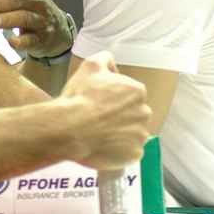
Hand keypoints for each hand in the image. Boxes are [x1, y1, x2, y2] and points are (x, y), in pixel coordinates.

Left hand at [0, 0, 71, 56]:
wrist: (56, 30)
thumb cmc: (25, 8)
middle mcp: (36, 0)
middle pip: (15, 0)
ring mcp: (42, 19)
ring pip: (25, 18)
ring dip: (7, 20)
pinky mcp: (44, 38)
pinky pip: (33, 39)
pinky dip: (23, 41)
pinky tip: (11, 42)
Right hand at [59, 51, 150, 169]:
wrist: (70, 128)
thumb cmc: (80, 96)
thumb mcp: (89, 66)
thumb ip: (104, 58)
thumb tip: (110, 61)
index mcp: (136, 91)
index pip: (129, 94)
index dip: (113, 98)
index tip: (99, 102)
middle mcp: (144, 113)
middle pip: (133, 114)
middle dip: (119, 116)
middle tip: (98, 119)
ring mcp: (140, 136)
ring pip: (132, 134)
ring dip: (119, 134)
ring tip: (98, 134)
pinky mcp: (134, 155)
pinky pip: (128, 152)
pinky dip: (118, 151)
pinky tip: (102, 146)